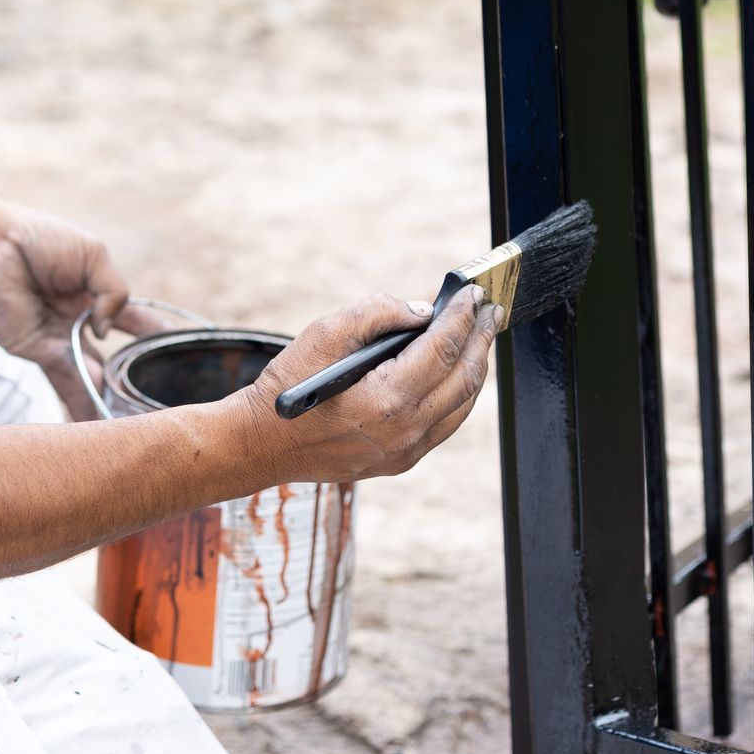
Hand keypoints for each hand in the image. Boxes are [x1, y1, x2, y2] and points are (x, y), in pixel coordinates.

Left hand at [0, 208, 169, 416]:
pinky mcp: (36, 350)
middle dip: (133, 379)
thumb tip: (106, 331)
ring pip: (90, 374)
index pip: (136, 321)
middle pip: (114, 357)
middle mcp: (81, 322)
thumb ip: (115, 291)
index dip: (157, 337)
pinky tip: (101, 396)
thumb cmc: (41, 241)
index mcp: (98, 295)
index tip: (183, 357)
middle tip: (155, 401)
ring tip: (129, 421)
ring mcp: (59, 339)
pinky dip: (84, 385)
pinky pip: (65, 371)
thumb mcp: (93, 256)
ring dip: (107, 395)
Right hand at [229, 286, 498, 484]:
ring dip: (476, 366)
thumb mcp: (325, 332)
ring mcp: (407, 450)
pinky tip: (458, 372)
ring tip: (481, 336)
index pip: (445, 347)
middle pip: (465, 377)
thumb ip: (377, 312)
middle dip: (481, 338)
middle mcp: (406, 429)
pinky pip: (446, 424)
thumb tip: (422, 310)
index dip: (463, 316)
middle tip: (490, 309)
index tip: (473, 293)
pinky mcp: (402, 460)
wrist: (264, 443)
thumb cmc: (291, 386)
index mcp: (389, 397)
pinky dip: (459, 393)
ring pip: (463, 404)